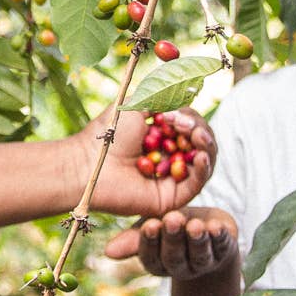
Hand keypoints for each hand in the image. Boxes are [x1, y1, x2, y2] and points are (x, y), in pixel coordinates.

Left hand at [84, 107, 215, 219]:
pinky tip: (200, 157)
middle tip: (188, 127)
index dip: (190, 119)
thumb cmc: (109, 135)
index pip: (191, 127)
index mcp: (163, 137)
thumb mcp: (138, 106)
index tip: (175, 116)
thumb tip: (187, 98)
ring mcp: (173, 177)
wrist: (90, 165)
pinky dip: (203, 169)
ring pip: (204, 162)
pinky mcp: (173, 197)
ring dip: (206, 146)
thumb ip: (164, 99)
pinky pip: (197, 184)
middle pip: (202, 144)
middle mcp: (170, 157)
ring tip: (196, 137)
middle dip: (200, 131)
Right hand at [104, 207, 239, 281]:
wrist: (206, 226)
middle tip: (172, 219)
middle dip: (173, 238)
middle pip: (175, 257)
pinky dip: (220, 237)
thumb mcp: (152, 226)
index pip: (150, 256)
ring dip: (197, 240)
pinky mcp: (225, 252)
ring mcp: (204, 263)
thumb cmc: (171, 226)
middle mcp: (181, 268)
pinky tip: (216, 226)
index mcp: (158, 263)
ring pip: (199, 255)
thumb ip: (134, 238)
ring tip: (195, 225)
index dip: (150, 242)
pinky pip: (222, 247)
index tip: (150, 224)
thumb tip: (108, 253)